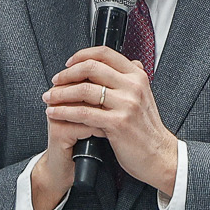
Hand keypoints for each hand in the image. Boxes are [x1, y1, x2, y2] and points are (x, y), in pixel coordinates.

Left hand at [37, 46, 178, 200]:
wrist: (160, 155)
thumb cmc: (147, 129)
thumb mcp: (144, 96)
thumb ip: (130, 79)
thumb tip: (119, 62)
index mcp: (137, 76)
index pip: (105, 54)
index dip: (82, 55)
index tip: (68, 63)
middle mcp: (133, 86)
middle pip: (91, 68)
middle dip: (67, 74)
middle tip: (55, 82)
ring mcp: (126, 104)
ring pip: (84, 90)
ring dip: (61, 93)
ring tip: (50, 98)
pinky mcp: (117, 123)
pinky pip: (83, 113)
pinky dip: (64, 112)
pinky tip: (55, 113)